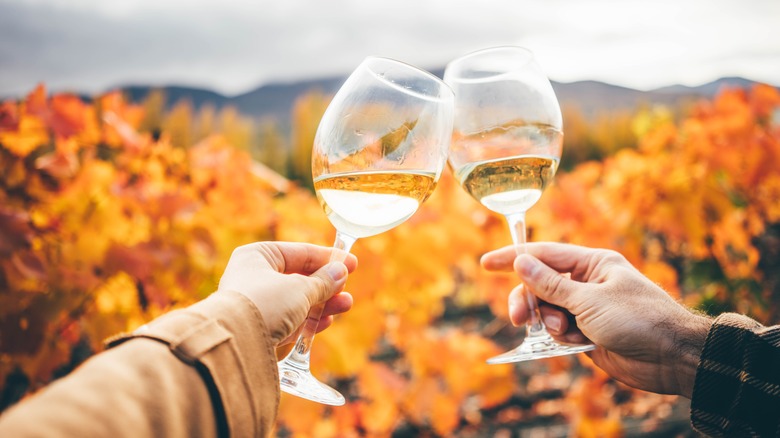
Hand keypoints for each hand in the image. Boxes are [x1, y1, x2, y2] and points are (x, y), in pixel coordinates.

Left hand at [218, 242, 357, 345]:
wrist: (237, 343)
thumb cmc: (266, 304)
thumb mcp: (300, 288)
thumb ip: (323, 281)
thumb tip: (341, 272)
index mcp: (257, 256)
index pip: (299, 253)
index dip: (327, 258)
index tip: (351, 262)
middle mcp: (254, 278)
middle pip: (299, 277)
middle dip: (326, 284)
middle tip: (346, 287)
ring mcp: (257, 304)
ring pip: (297, 300)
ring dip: (322, 303)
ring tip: (345, 304)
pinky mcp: (261, 328)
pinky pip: (290, 319)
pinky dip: (308, 320)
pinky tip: (326, 321)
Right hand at [481, 242, 711, 397]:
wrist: (673, 357)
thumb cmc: (638, 320)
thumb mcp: (590, 300)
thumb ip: (551, 285)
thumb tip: (520, 262)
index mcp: (593, 264)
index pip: (544, 255)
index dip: (513, 258)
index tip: (485, 264)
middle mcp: (588, 283)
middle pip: (541, 285)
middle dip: (530, 301)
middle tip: (520, 319)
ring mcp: (588, 309)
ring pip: (548, 311)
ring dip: (550, 323)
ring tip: (566, 334)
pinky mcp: (589, 334)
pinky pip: (560, 332)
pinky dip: (563, 339)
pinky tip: (579, 345)